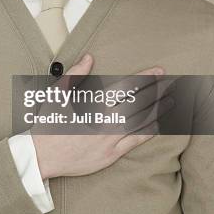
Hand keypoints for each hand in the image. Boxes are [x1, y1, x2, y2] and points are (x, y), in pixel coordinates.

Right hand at [31, 53, 170, 178]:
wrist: (42, 155)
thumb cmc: (48, 123)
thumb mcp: (58, 93)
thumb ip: (76, 74)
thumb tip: (89, 57)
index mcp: (95, 103)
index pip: (127, 87)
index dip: (145, 78)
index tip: (158, 71)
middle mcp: (106, 120)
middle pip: (138, 102)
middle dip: (156, 91)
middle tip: (171, 83)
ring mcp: (110, 138)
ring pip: (140, 121)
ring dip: (157, 110)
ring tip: (172, 101)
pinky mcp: (110, 155)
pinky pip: (134, 142)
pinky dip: (147, 133)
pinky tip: (158, 126)